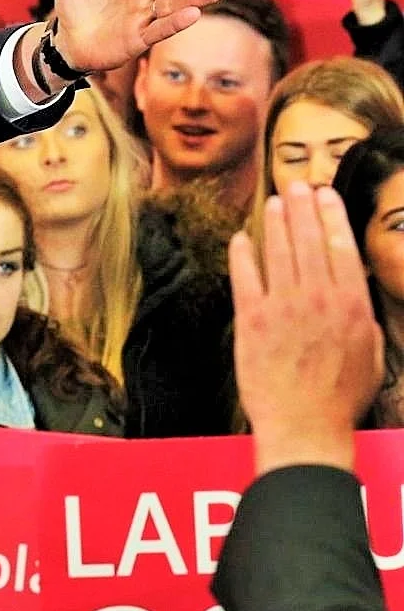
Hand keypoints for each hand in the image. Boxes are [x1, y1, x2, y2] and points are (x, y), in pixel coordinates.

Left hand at [229, 180, 383, 474]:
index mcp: (350, 305)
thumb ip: (362, 318)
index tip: (324, 195)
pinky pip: (245, 279)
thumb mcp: (370, 354)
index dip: (330, 217)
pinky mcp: (251, 321)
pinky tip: (241, 238)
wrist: (304, 425)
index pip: (340, 248)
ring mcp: (282, 307)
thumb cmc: (340, 396)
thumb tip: (355, 292)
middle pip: (308, 242)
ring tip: (274, 202)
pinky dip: (242, 255)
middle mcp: (317, 299)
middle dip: (302, 209)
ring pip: (278, 253)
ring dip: (275, 224)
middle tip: (296, 185)